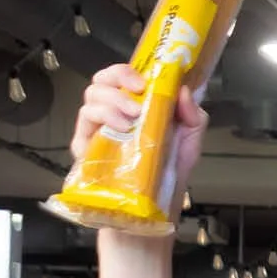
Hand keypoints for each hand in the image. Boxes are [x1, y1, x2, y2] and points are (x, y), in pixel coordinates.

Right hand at [71, 63, 208, 223]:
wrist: (155, 207)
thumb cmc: (169, 171)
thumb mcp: (190, 141)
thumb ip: (192, 116)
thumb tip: (184, 91)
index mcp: (135, 105)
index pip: (123, 77)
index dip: (130, 70)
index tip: (146, 79)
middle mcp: (113, 113)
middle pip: (101, 81)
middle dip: (118, 78)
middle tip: (138, 92)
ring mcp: (97, 128)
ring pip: (91, 97)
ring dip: (113, 100)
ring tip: (133, 117)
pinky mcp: (84, 146)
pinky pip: (85, 121)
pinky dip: (102, 117)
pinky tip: (121, 127)